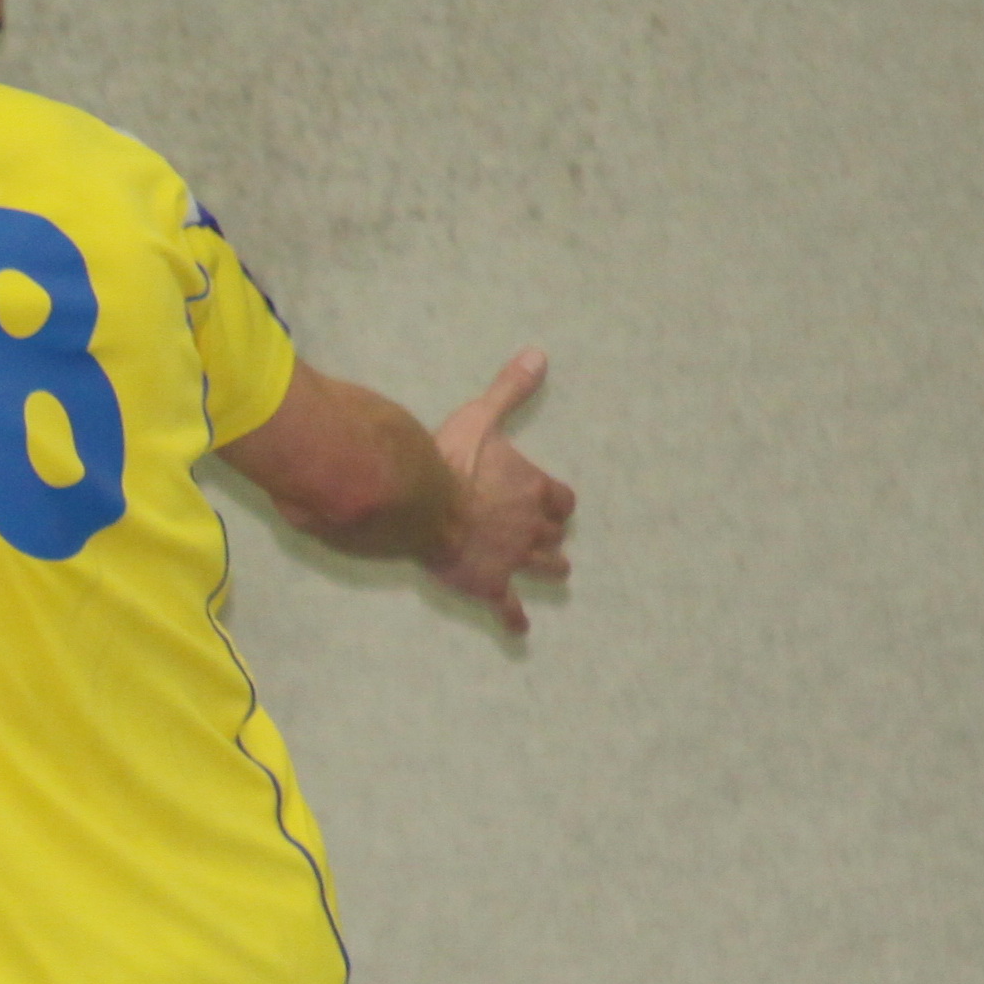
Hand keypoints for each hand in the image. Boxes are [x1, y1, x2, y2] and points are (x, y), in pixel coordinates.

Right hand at [425, 349, 575, 638]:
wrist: (421, 506)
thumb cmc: (449, 461)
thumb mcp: (481, 417)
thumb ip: (510, 389)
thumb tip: (538, 354)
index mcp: (532, 488)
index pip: (561, 499)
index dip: (559, 503)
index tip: (559, 507)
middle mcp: (530, 526)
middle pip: (554, 535)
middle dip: (555, 537)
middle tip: (556, 542)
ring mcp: (511, 558)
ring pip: (543, 567)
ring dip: (552, 570)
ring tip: (559, 574)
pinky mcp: (488, 584)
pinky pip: (507, 606)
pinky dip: (515, 618)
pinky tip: (521, 629)